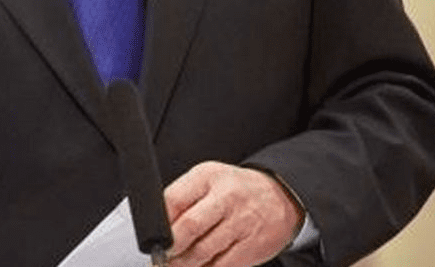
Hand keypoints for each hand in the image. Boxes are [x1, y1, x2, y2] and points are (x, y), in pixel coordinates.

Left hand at [164, 162, 302, 266]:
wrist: (281, 196)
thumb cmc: (236, 190)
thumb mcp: (209, 181)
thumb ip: (184, 199)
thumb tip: (159, 226)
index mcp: (208, 177)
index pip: (173, 199)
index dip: (159, 223)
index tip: (153, 236)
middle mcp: (226, 197)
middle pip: (189, 226)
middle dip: (170, 246)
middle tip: (162, 255)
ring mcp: (242, 222)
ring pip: (203, 251)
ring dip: (184, 263)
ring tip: (176, 264)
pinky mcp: (253, 246)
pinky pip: (222, 265)